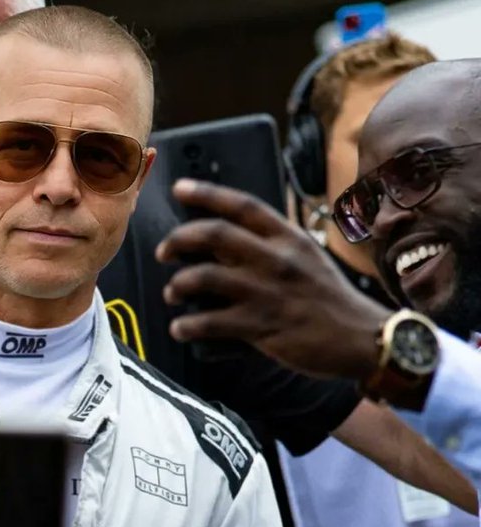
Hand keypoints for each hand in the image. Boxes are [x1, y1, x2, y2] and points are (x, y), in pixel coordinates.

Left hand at [156, 179, 390, 378]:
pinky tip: (180, 329)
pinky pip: (210, 322)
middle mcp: (275, 259)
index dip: (206, 193)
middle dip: (178, 240)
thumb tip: (227, 245)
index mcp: (288, 237)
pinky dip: (187, 326)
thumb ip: (271, 248)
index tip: (179, 188)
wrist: (361, 337)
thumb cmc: (330, 300)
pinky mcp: (261, 326)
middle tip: (164, 251)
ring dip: (178, 283)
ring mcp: (267, 292)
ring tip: (171, 293)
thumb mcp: (307, 259)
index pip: (241, 205)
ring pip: (204, 277)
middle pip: (214, 234)